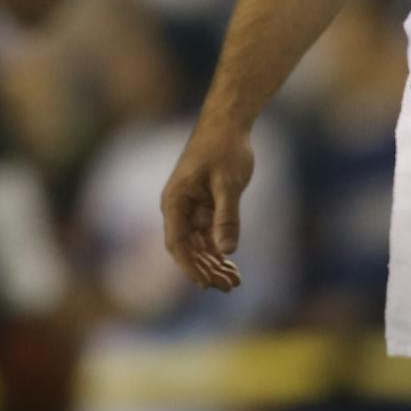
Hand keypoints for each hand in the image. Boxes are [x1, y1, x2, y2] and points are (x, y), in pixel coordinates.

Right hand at [160, 119, 251, 292]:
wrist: (228, 123)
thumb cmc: (224, 148)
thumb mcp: (228, 183)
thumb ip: (227, 217)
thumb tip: (227, 251)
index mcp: (175, 201)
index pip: (177, 243)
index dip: (190, 266)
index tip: (206, 284)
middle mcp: (179, 208)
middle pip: (188, 250)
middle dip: (206, 270)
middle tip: (229, 287)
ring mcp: (191, 209)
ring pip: (199, 246)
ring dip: (214, 265)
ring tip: (234, 283)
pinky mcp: (205, 207)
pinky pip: (209, 237)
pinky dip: (220, 251)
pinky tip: (233, 267)